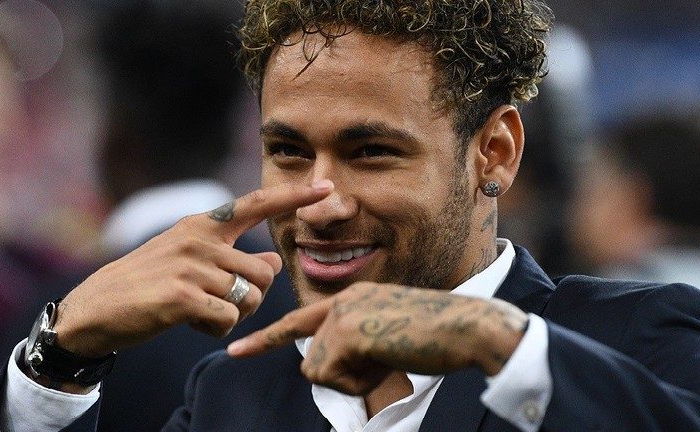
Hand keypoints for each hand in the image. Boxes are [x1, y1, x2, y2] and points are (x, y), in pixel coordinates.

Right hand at [51, 180, 334, 357]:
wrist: (95, 308)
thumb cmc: (149, 284)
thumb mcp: (188, 258)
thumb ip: (231, 257)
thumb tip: (272, 263)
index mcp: (202, 225)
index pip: (255, 205)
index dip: (292, 198)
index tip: (326, 187)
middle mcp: (200, 239)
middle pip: (264, 273)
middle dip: (252, 296)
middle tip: (216, 301)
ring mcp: (191, 267)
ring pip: (249, 299)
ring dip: (230, 315)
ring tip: (195, 310)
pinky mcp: (183, 297)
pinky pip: (229, 320)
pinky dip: (215, 330)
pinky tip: (187, 322)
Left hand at [228, 282, 527, 394]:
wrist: (464, 327)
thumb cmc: (435, 336)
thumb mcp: (388, 335)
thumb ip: (357, 343)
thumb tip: (330, 366)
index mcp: (351, 299)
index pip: (300, 321)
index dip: (266, 339)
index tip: (235, 350)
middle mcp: (341, 300)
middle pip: (313, 361)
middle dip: (345, 376)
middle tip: (386, 358)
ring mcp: (341, 313)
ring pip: (322, 372)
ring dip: (355, 379)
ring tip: (389, 356)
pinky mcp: (346, 330)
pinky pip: (335, 376)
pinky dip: (360, 381)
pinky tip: (387, 359)